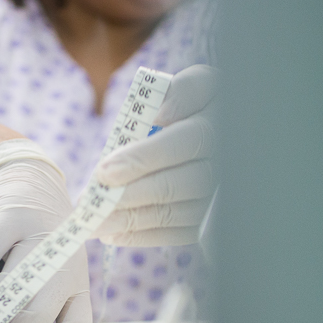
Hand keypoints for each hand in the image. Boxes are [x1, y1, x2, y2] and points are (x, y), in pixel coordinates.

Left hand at [93, 64, 217, 245]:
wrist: (217, 132)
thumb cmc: (194, 106)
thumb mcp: (195, 86)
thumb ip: (181, 93)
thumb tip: (159, 115)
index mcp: (221, 122)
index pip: (187, 140)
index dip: (146, 157)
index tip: (106, 170)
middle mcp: (228, 160)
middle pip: (181, 183)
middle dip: (133, 194)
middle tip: (94, 202)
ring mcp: (222, 193)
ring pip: (177, 212)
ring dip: (132, 220)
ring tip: (95, 222)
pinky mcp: (213, 218)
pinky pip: (181, 233)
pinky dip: (145, 235)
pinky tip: (114, 233)